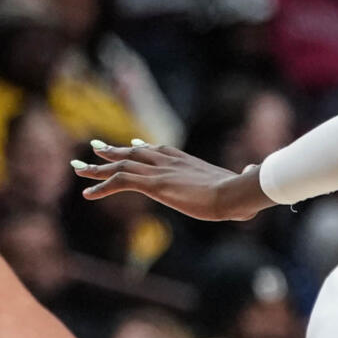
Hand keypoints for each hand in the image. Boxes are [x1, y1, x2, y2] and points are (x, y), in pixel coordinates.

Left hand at [71, 139, 272, 221]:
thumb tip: (257, 169)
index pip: (159, 150)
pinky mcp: (154, 184)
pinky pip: (120, 182)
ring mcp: (160, 172)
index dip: (143, 147)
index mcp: (188, 162)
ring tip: (79, 169)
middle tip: (95, 147)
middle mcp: (170, 162)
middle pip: (135, 152)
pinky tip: (87, 193)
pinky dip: (101, 186)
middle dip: (113, 151)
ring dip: (98, 167)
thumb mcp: (242, 182)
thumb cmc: (243, 192)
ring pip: (121, 164)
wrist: (235, 193)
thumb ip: (245, 175)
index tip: (131, 143)